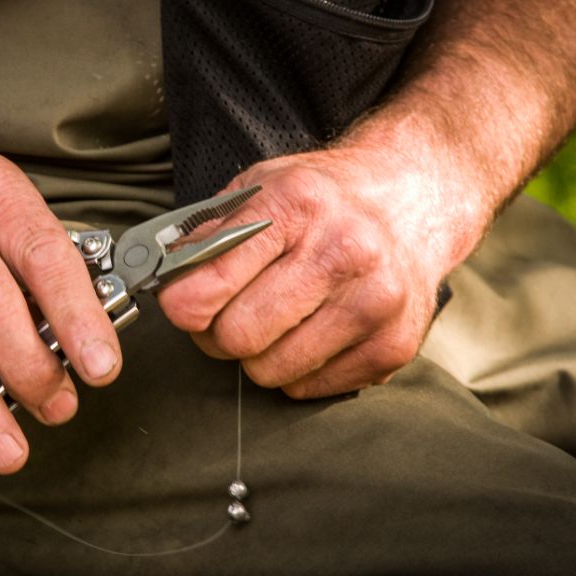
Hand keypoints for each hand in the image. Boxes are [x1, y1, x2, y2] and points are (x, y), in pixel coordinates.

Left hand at [158, 130, 482, 398]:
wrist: (414, 201)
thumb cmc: (324, 200)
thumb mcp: (262, 187)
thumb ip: (209, 232)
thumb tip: (161, 276)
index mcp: (297, 205)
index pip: (208, 284)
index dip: (182, 304)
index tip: (182, 303)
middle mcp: (343, 252)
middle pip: (237, 337)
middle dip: (218, 335)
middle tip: (228, 316)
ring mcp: (375, 302)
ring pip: (270, 371)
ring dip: (258, 355)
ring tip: (274, 321)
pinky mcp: (394, 345)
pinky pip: (308, 388)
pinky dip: (297, 369)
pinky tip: (311, 332)